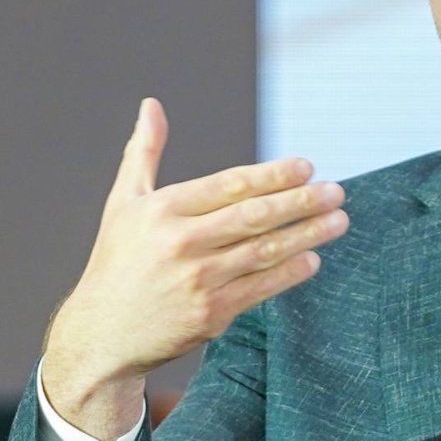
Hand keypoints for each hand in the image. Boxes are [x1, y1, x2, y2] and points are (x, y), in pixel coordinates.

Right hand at [42, 98, 348, 440]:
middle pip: (255, 216)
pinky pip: (261, 288)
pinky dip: (290, 272)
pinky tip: (313, 259)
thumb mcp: (123, 203)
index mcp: (163, 210)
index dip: (272, 175)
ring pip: (265, 251)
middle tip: (335, 191)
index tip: (306, 168)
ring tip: (338, 221)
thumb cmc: (117, 263)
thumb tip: (152, 106)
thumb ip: (144, 153)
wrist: (103, 333)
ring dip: (308, 235)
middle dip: (301, 202)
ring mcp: (198, 280)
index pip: (230, 185)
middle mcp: (182, 243)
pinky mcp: (210, 314)